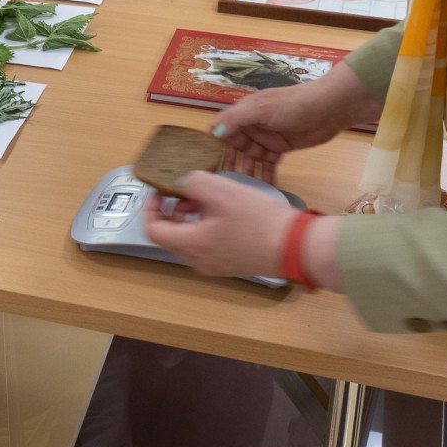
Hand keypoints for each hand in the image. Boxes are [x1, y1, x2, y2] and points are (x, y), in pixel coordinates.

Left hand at [142, 171, 300, 278]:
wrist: (295, 247)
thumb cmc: (259, 222)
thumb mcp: (222, 191)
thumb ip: (193, 182)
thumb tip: (183, 182)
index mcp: (190, 245)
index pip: (152, 230)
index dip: (150, 208)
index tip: (161, 190)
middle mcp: (198, 261)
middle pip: (170, 235)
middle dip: (173, 210)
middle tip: (189, 191)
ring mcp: (215, 265)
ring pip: (189, 239)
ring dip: (191, 217)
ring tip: (210, 198)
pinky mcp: (230, 263)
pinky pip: (207, 244)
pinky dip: (206, 226)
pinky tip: (226, 211)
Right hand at [212, 65, 380, 181]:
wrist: (329, 108)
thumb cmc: (293, 104)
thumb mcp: (261, 109)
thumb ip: (236, 119)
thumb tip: (212, 133)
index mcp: (243, 113)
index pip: (222, 132)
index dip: (215, 149)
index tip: (210, 168)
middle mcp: (251, 126)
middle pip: (235, 149)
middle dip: (231, 166)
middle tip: (228, 186)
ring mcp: (266, 138)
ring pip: (251, 159)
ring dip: (247, 173)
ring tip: (244, 192)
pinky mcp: (280, 148)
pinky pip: (268, 165)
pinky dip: (265, 176)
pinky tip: (264, 190)